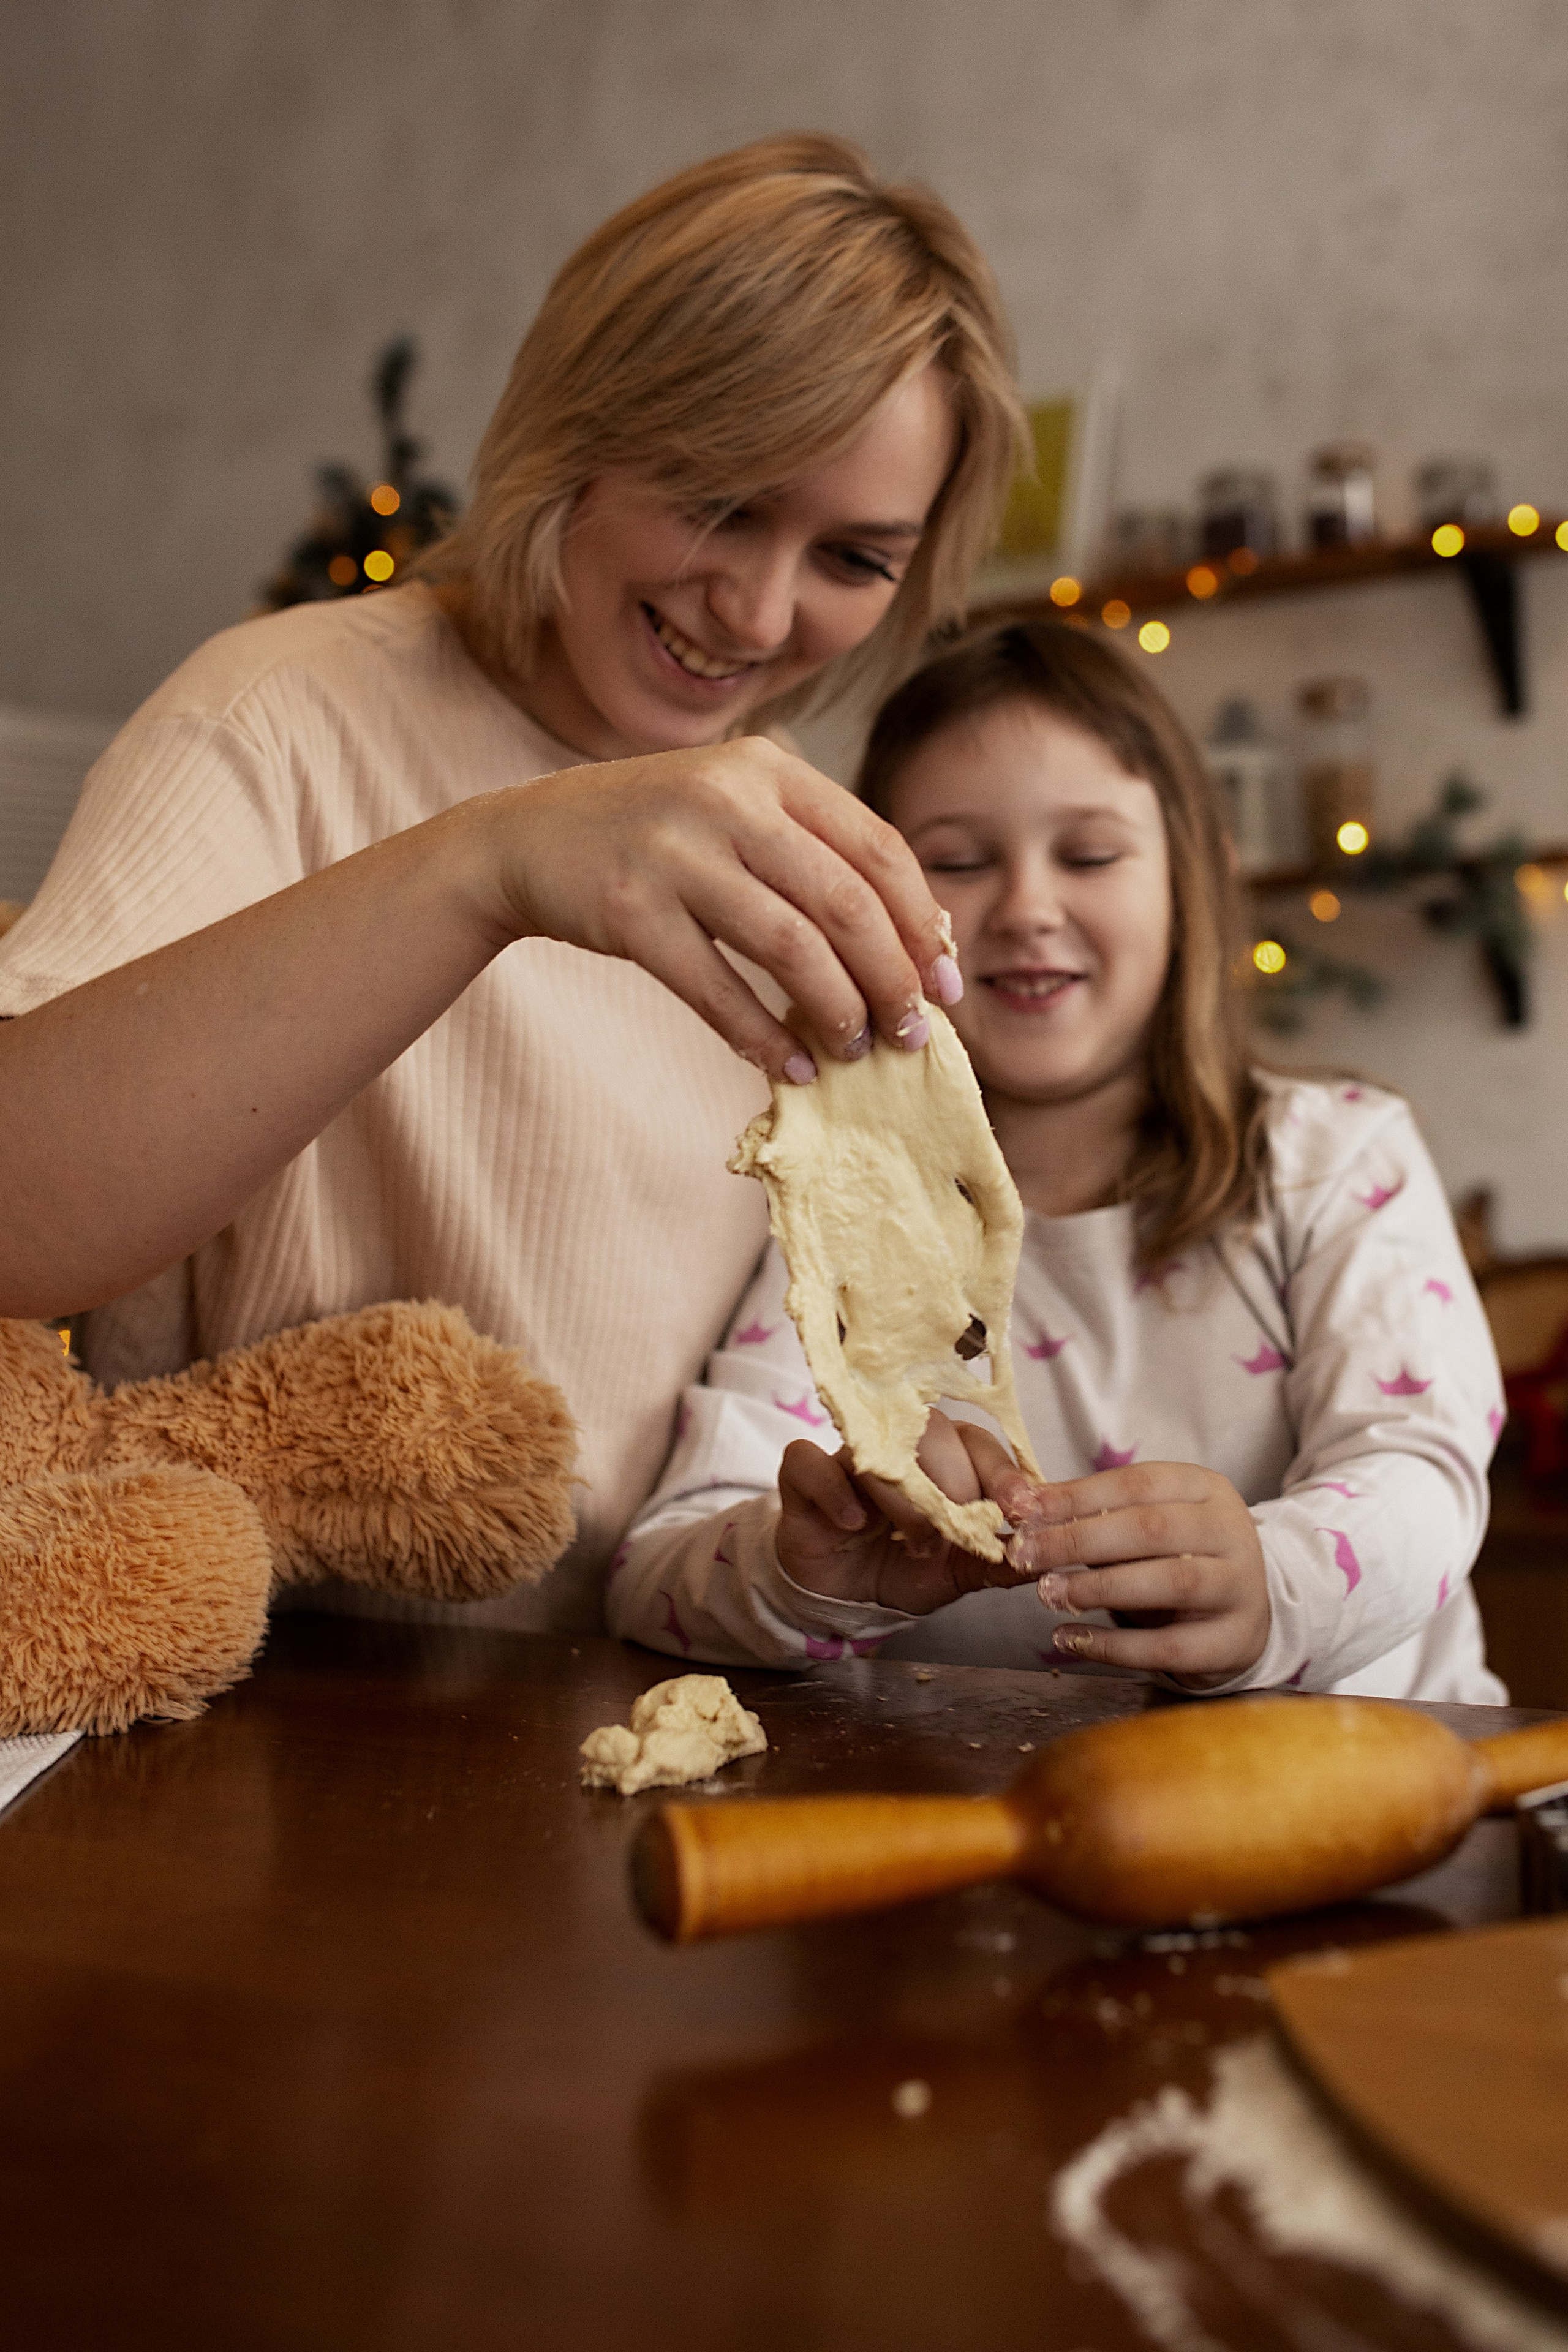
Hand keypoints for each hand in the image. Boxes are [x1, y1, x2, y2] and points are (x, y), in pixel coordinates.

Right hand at [468, 737, 958, 1080]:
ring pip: (791, 948)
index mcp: (767, 768)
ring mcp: (674, 853)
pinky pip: (717, 990)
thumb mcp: (733, 808)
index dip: (923, 922)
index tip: (947, 982)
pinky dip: (763, 1037)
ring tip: (853, 1051)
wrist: (524, 838)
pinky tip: (791, 1066)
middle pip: (846, 902)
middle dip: (892, 978)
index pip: (877, 849)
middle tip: (911, 1033)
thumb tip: (912, 942)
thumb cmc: (652, 834)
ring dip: (835, 1011)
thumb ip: (811, 851)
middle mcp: (726, 799)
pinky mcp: (629, 911)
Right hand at [775, 1414, 1032, 1614]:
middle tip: (955, 1533)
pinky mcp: (804, 1477)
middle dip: (955, 1483)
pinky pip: (810, 1461)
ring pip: (880, 1445)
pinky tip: (853, 1523)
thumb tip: (1049, 1556)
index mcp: (944, 1460)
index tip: (1018, 1508)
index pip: (978, 1442)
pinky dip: (834, 1490)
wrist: (844, 1597)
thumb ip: (998, 1562)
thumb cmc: (903, 1570)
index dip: (1001, 1472)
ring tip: (915, 1544)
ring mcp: (850, 1458)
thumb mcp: (958, 1572)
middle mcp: (898, 1447)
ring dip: (904, 1498)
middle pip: (933, 1430)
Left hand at [1004, 1460, 1270, 1686]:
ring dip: (1099, 1587)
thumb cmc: (1178, 1555)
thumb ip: (1093, 1512)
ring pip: (1170, 1583)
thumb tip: (1022, 1505)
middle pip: (1152, 1529)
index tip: (1023, 1511)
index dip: (1077, 1497)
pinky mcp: (1235, 1641)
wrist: (1246, 1612)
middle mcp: (1231, 1531)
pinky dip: (1115, 1646)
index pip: (1137, 1482)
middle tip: (1024, 1556)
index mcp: (1206, 1488)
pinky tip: (1070, 1639)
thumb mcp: (1147, 1520)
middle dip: (1079, 1541)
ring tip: (1048, 1593)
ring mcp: (1241, 1586)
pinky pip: (1170, 1647)